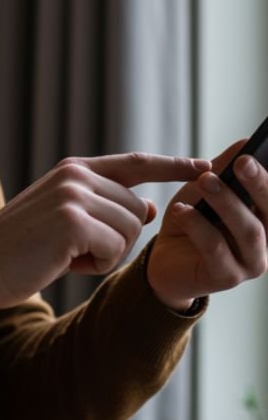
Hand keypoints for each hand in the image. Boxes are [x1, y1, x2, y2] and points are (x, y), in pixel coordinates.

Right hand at [0, 153, 210, 320]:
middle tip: (68, 251)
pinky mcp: (73, 221)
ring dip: (103, 256)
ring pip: (129, 232)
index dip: (172, 165)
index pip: (135, 163)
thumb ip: (103, 209)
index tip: (204, 166)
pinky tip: (61, 263)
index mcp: (71, 170)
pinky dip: (93, 267)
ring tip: (62, 256)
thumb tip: (147, 207)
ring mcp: (73, 195)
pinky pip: (115, 250)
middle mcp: (74, 175)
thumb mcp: (63, 223)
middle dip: (114, 241)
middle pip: (136, 211)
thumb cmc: (15, 252)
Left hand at [148, 139, 267, 309]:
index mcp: (266, 219)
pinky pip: (217, 250)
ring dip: (227, 203)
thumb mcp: (203, 190)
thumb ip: (224, 169)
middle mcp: (267, 242)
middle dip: (259, 184)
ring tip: (205, 181)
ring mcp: (251, 263)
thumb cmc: (191, 222)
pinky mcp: (227, 277)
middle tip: (242, 162)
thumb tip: (245, 142)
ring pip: (248, 231)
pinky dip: (199, 226)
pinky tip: (181, 210)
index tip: (259, 153)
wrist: (163, 260)